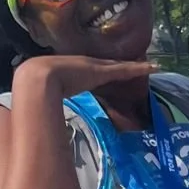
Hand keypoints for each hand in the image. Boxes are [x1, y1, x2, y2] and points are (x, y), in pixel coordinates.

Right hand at [14, 56, 156, 102]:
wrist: (37, 78)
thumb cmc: (36, 90)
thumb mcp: (45, 99)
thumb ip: (48, 109)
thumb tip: (42, 124)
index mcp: (74, 70)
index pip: (95, 71)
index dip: (106, 71)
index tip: (113, 72)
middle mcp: (86, 65)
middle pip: (110, 65)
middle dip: (123, 65)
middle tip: (139, 64)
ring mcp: (95, 67)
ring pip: (120, 66)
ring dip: (135, 66)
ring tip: (149, 65)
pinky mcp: (103, 71)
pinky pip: (126, 69)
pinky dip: (139, 68)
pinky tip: (153, 67)